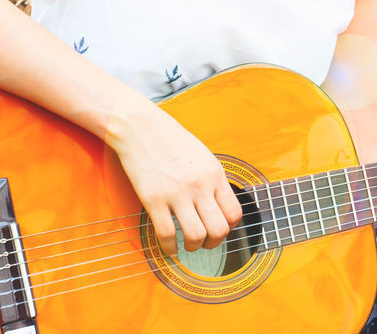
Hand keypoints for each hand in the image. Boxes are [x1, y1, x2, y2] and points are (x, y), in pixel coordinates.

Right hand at [107, 101, 241, 257]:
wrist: (141, 128)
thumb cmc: (172, 141)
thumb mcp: (204, 157)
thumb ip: (213, 180)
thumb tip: (220, 206)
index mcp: (215, 174)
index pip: (235, 213)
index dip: (230, 228)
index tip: (220, 229)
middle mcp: (200, 185)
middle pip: (219, 229)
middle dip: (214, 243)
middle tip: (205, 243)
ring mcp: (177, 193)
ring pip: (195, 236)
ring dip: (193, 247)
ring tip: (188, 245)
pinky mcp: (154, 199)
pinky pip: (166, 234)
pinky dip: (169, 248)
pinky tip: (168, 248)